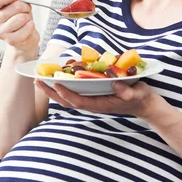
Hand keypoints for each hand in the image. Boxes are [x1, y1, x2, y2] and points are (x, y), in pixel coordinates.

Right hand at [0, 0, 39, 53]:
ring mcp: (0, 32)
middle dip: (24, 6)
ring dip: (28, 16)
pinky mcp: (10, 40)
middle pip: (14, 7)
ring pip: (21, 18)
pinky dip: (31, 26)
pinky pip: (25, 29)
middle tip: (25, 9)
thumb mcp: (13, 2)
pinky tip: (29, 26)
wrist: (24, 36)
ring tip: (26, 19)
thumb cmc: (18, 16)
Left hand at [35, 78, 157, 120]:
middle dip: (51, 92)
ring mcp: (91, 100)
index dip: (66, 93)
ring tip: (40, 78)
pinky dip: (63, 86)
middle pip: (67, 101)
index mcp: (100, 105)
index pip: (78, 101)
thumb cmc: (140, 98)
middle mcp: (92, 103)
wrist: (143, 104)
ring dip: (53, 89)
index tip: (56, 83)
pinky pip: (74, 92)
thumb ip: (128, 92)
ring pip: (68, 97)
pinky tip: (57, 76)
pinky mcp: (92, 95)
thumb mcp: (138, 94)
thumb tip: (115, 83)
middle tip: (37, 80)